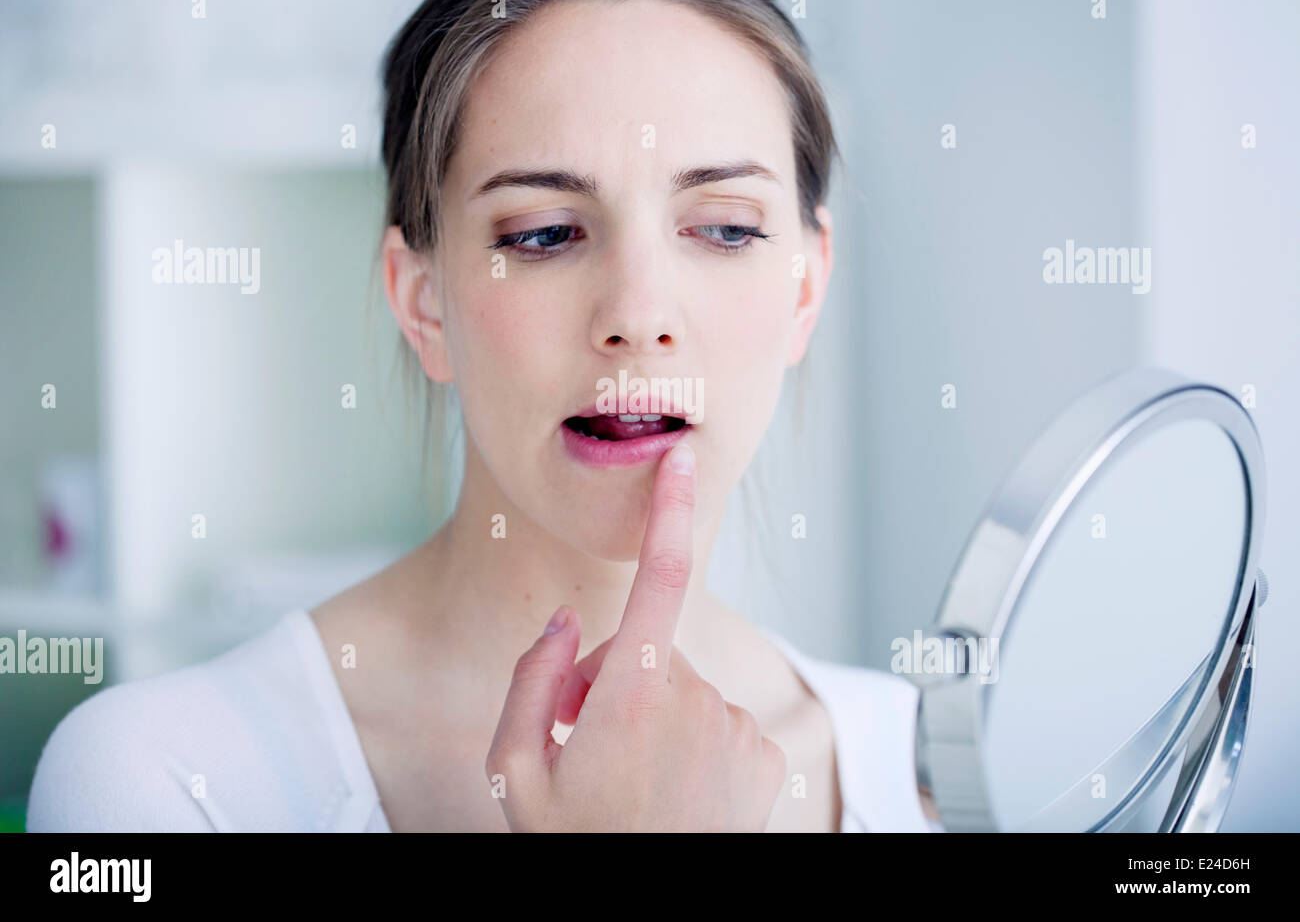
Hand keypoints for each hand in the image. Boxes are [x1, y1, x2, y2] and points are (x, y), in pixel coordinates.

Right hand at [485, 442, 786, 830]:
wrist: (650, 912)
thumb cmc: (576, 846)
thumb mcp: (514, 774)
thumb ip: (531, 681)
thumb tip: (565, 623)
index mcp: (633, 694)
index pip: (655, 579)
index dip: (669, 511)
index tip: (684, 460)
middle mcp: (697, 700)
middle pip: (646, 650)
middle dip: (613, 679)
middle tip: (586, 742)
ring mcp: (736, 728)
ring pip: (683, 688)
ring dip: (653, 714)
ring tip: (628, 776)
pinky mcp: (762, 754)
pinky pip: (718, 719)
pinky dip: (693, 739)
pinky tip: (670, 787)